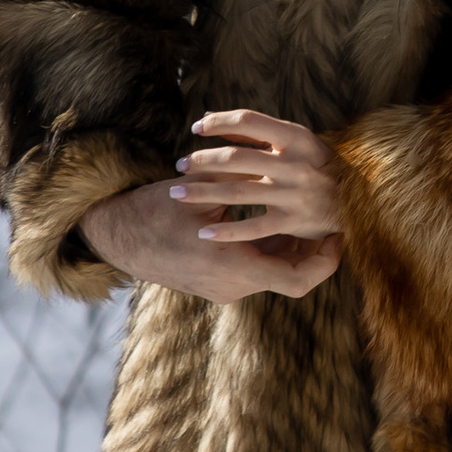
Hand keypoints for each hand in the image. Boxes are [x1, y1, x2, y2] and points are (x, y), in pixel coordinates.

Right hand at [82, 108, 342, 300]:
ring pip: (271, 271)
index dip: (325, 260)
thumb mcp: (204, 193)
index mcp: (235, 267)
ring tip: (302, 216)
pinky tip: (269, 219)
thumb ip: (243, 182)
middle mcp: (232, 286)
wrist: (116, 235)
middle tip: (326, 221)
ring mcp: (222, 289)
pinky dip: (265, 248)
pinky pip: (252, 269)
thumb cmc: (156, 210)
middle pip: (290, 275)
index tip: (335, 235)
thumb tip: (282, 162)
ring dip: (286, 246)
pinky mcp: (213, 283)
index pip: (300, 280)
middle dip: (309, 249)